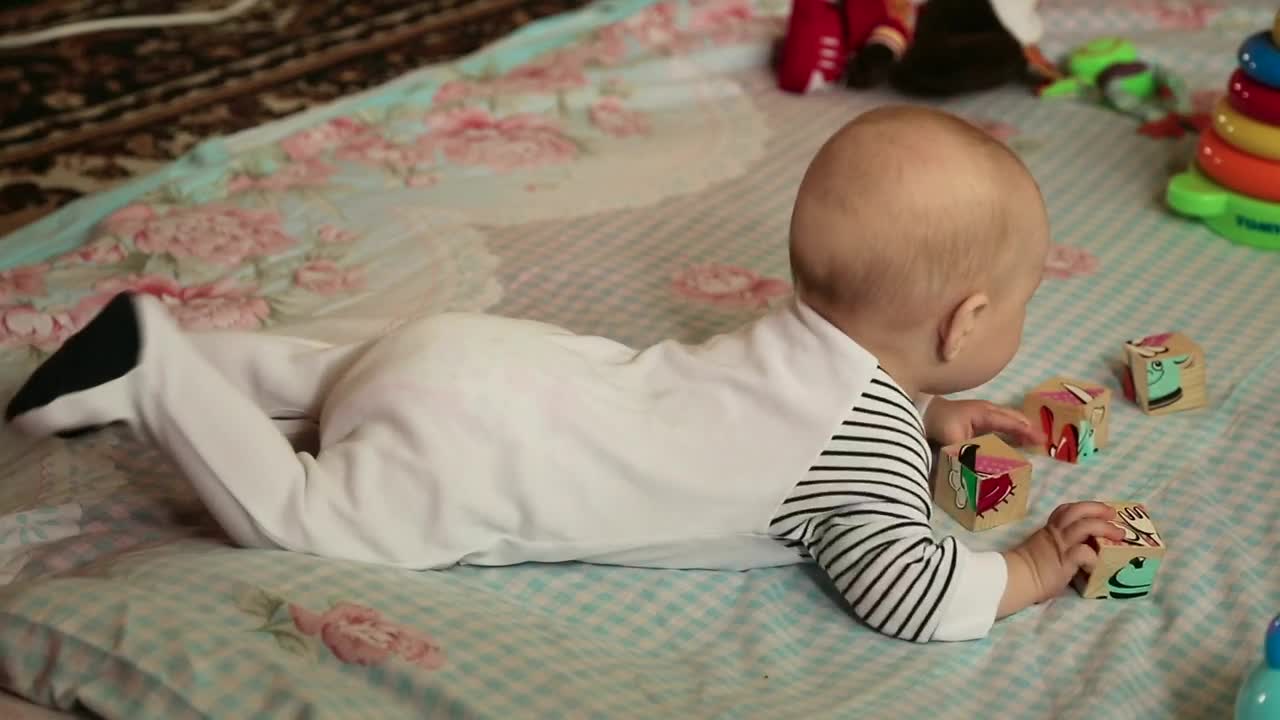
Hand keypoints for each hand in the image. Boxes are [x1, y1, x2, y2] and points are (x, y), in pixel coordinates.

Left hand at [923, 397, 1045, 447]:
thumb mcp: (954, 440)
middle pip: (1013, 418)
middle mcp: (987, 411)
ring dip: (1020, 429)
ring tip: (1033, 440)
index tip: (1042, 440)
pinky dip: (1009, 429)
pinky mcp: (976, 418)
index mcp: (985, 413)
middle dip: (1028, 428)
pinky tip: (1012, 439)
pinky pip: (999, 422)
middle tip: (1043, 440)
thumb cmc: (939, 422)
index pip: (1011, 423)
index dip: (1027, 432)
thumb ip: (970, 454)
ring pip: (1007, 419)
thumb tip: (981, 470)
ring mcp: (982, 412)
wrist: (922, 411)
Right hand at [998, 502, 1125, 616]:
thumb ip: (1059, 549)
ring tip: (1119, 534)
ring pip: (1085, 525)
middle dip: (1098, 509)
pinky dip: (1094, 557)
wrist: (1015, 578)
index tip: (1098, 511)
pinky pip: (1084, 552)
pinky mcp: (1065, 559)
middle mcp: (1056, 533)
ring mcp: (1061, 545)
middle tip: (1112, 513)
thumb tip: (1079, 556)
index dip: (1084, 507)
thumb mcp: (1043, 552)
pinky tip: (1096, 566)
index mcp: (1049, 530)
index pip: (1066, 510)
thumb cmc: (1027, 570)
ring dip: (1105, 527)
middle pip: (1078, 510)